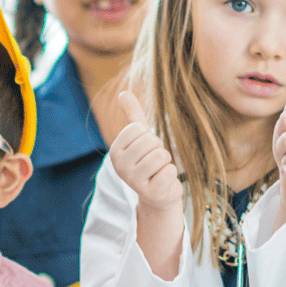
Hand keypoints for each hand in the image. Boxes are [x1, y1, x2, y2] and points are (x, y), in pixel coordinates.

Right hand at [109, 91, 181, 212]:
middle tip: (154, 162)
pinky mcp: (151, 193)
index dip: (149, 137)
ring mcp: (133, 182)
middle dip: (159, 149)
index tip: (145, 150)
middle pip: (151, 141)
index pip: (139, 130)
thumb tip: (123, 92)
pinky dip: (171, 175)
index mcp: (114, 151)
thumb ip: (132, 115)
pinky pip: (170, 172)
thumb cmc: (149, 161)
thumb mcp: (141, 138)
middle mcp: (119, 166)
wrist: (157, 194)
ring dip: (166, 162)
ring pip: (161, 156)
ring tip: (158, 171)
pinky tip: (163, 182)